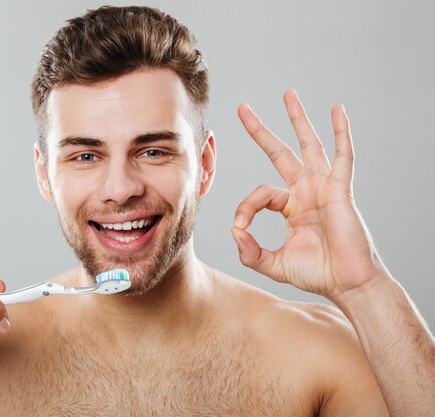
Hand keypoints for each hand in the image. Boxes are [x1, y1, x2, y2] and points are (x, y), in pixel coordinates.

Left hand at [232, 90, 389, 302]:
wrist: (347, 284)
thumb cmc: (316, 273)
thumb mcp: (274, 264)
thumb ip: (250, 252)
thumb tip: (234, 232)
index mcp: (291, 206)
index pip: (260, 193)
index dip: (246, 207)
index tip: (240, 226)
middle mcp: (306, 191)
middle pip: (280, 152)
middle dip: (261, 131)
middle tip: (243, 109)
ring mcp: (323, 187)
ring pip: (309, 145)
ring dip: (298, 119)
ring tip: (288, 94)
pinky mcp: (341, 189)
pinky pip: (343, 156)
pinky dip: (341, 132)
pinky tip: (337, 110)